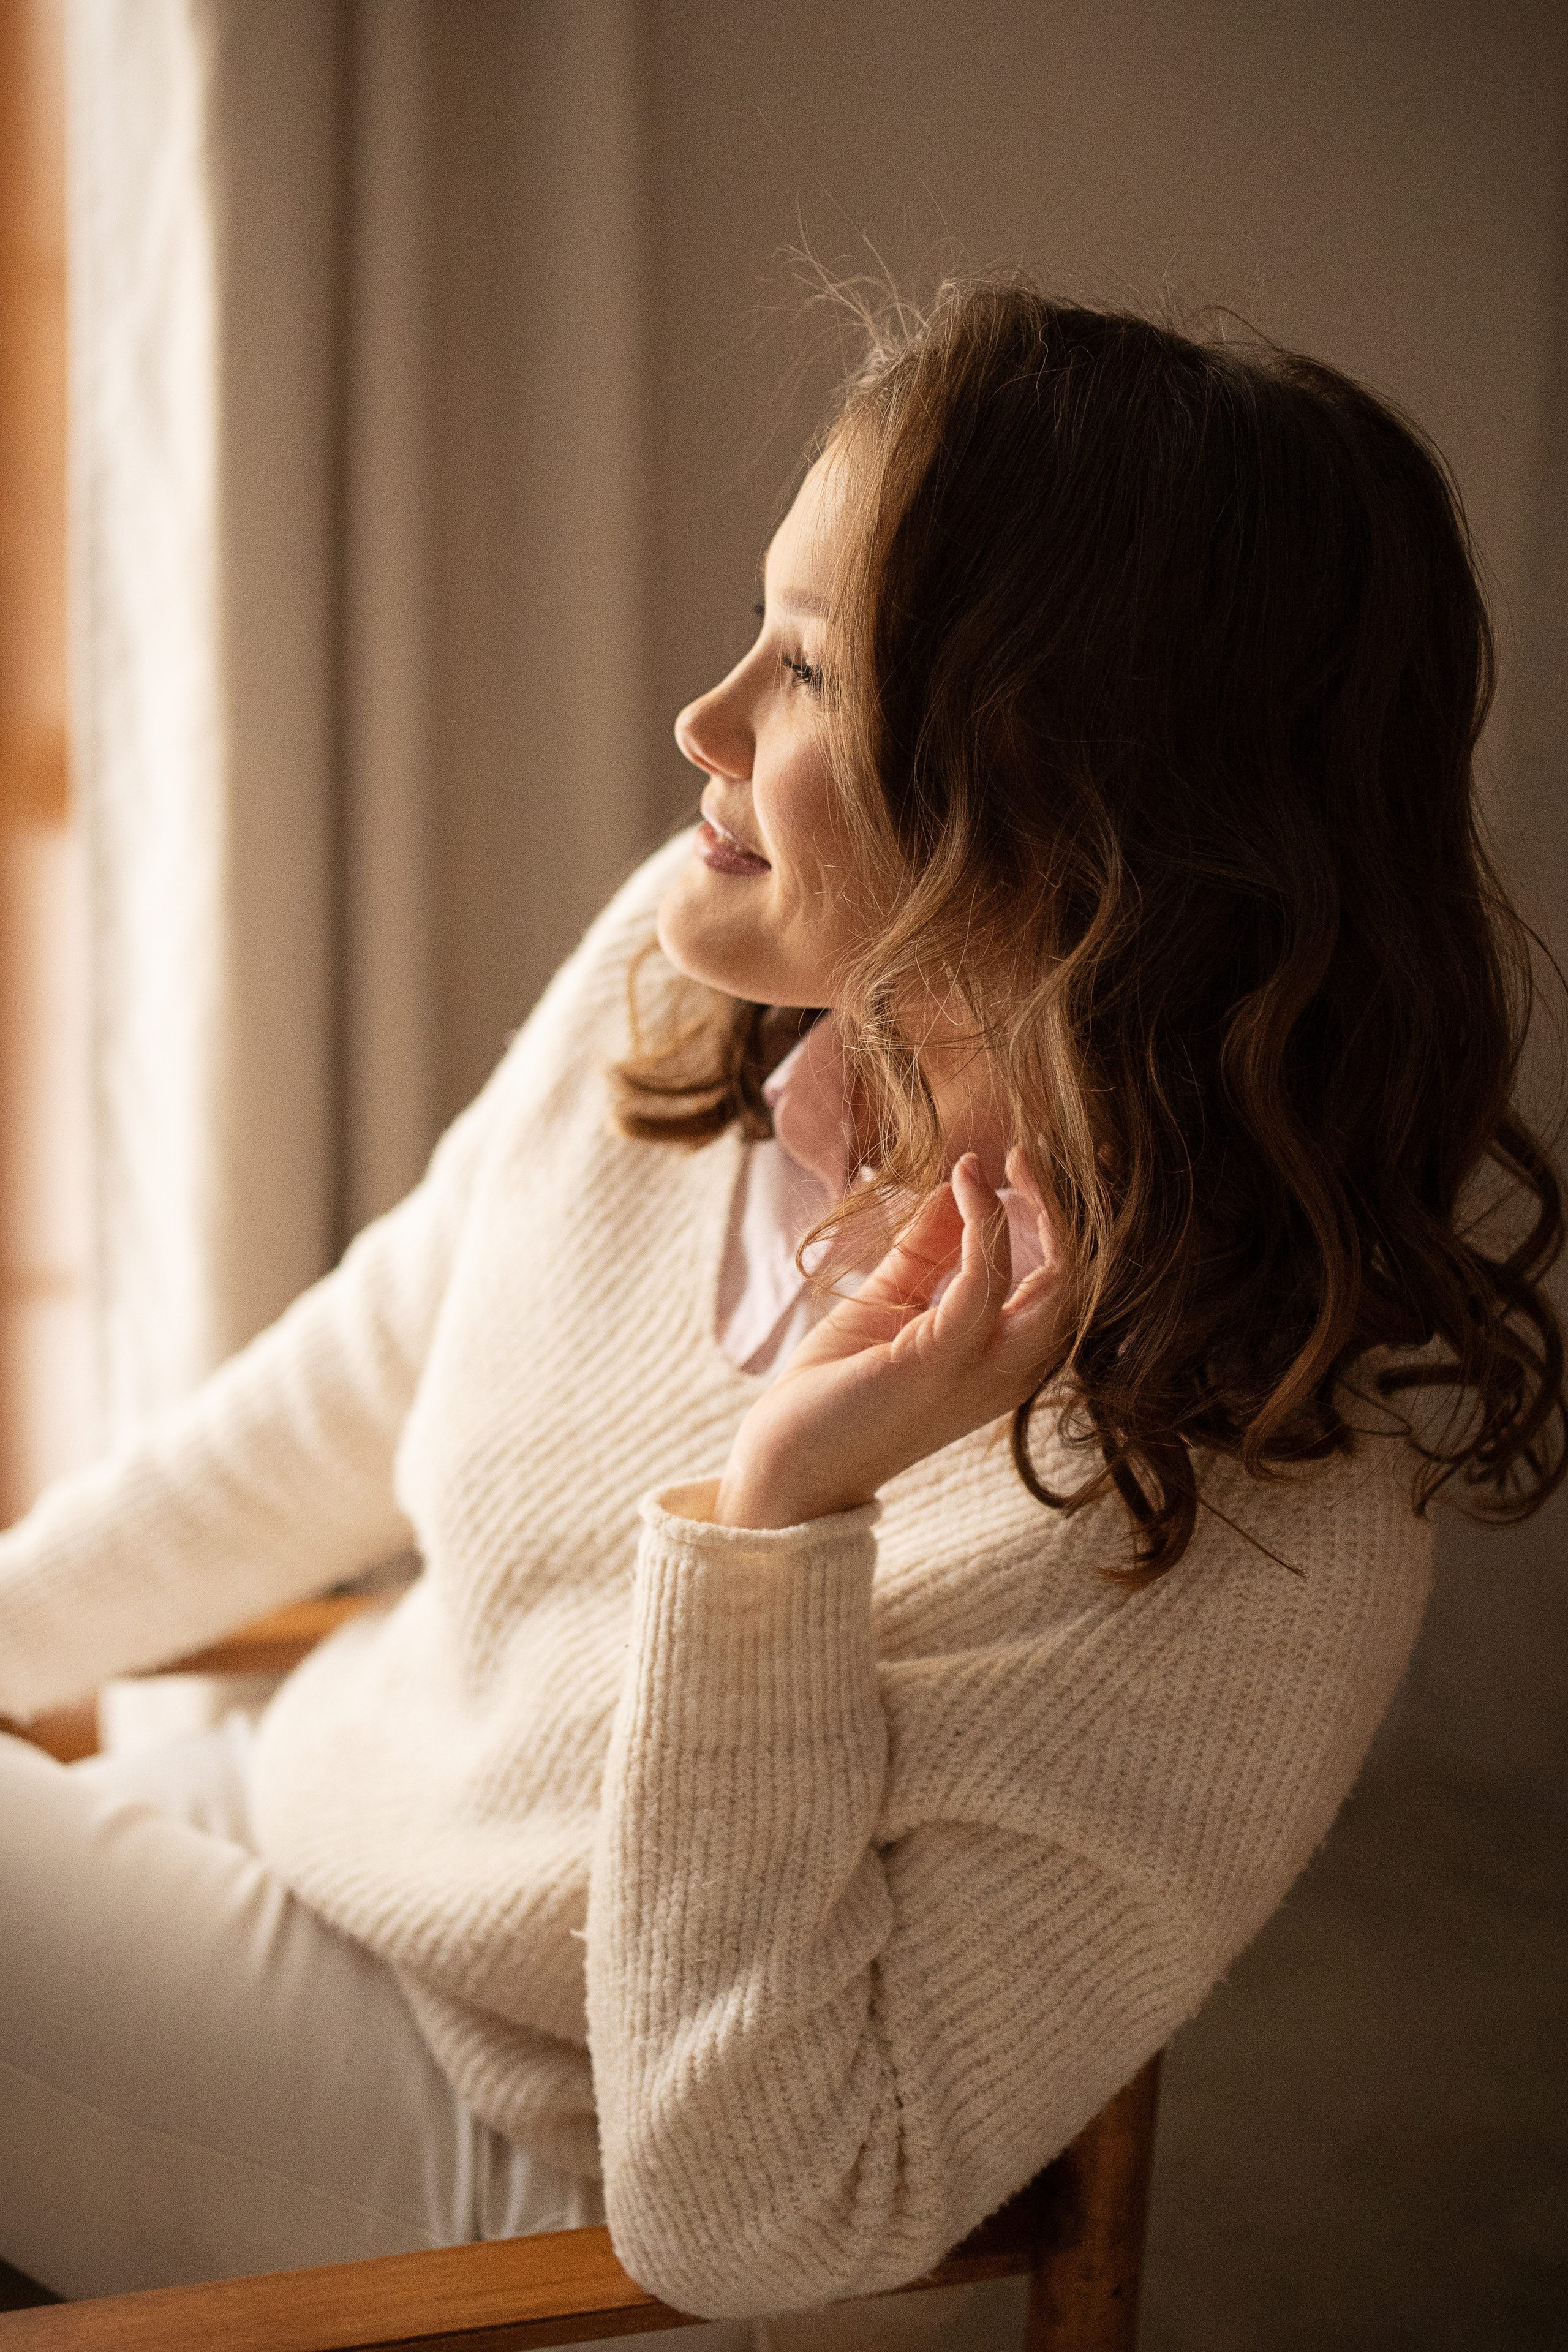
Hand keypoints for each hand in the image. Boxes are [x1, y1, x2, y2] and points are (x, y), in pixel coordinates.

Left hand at [714, 1152, 1067, 1528]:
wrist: (786, 1461)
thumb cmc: (837, 1389)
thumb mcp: (890, 1302)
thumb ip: (927, 1251)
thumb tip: (956, 1181)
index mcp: (1004, 1357)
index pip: (1067, 1284)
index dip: (1064, 1218)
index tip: (1030, 1162)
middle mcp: (1011, 1368)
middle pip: (1083, 1281)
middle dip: (1070, 1208)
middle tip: (1031, 1153)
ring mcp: (983, 1369)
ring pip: (1061, 1282)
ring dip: (1040, 1208)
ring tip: (1011, 1159)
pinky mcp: (941, 1361)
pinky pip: (984, 1281)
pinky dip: (982, 1223)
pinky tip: (965, 1186)